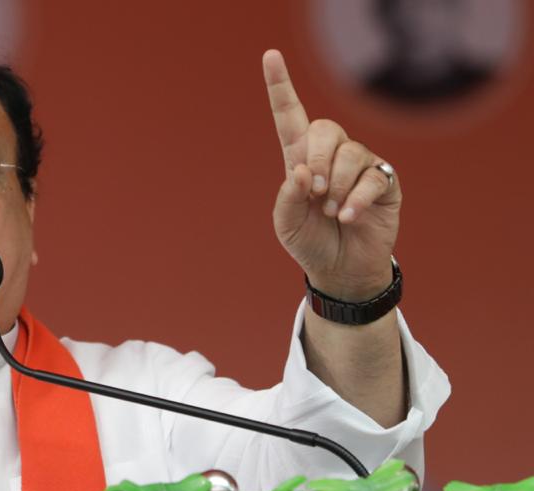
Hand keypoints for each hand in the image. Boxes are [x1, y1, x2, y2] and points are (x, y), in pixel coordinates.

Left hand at [263, 49, 401, 300]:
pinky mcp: (384, 181)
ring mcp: (360, 165)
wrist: (340, 269)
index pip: (289, 116)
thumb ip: (288, 197)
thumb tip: (301, 171)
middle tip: (313, 193)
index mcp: (299, 159)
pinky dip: (357, 199)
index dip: (280, 87)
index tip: (270, 56)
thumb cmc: (309, 241)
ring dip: (336, 186)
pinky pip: (373, 177)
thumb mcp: (286, 224)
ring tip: (332, 212)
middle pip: (324, 129)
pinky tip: (349, 217)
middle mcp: (331, 155)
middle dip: (316, 161)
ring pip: (350, 154)